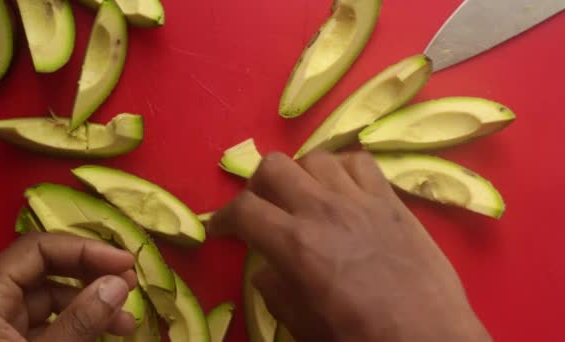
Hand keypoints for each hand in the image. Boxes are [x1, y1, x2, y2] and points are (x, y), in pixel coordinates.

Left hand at [0, 232, 136, 341]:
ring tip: (127, 321)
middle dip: (92, 275)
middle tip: (129, 283)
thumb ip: (78, 322)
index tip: (124, 263)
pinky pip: (49, 326)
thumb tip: (117, 283)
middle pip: (47, 271)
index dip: (85, 250)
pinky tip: (106, 332)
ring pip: (52, 301)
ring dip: (92, 305)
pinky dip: (79, 326)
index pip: (37, 249)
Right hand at [210, 151, 491, 341]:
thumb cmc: (365, 338)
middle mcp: (324, 210)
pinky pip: (359, 161)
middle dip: (257, 185)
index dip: (222, 218)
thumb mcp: (307, 326)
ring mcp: (360, 200)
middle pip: (273, 166)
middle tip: (262, 207)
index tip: (219, 230)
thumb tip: (264, 270)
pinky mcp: (391, 199)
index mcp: (297, 245)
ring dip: (300, 174)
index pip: (244, 210)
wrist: (431, 338)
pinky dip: (342, 168)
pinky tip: (341, 188)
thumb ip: (277, 294)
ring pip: (315, 158)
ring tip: (303, 197)